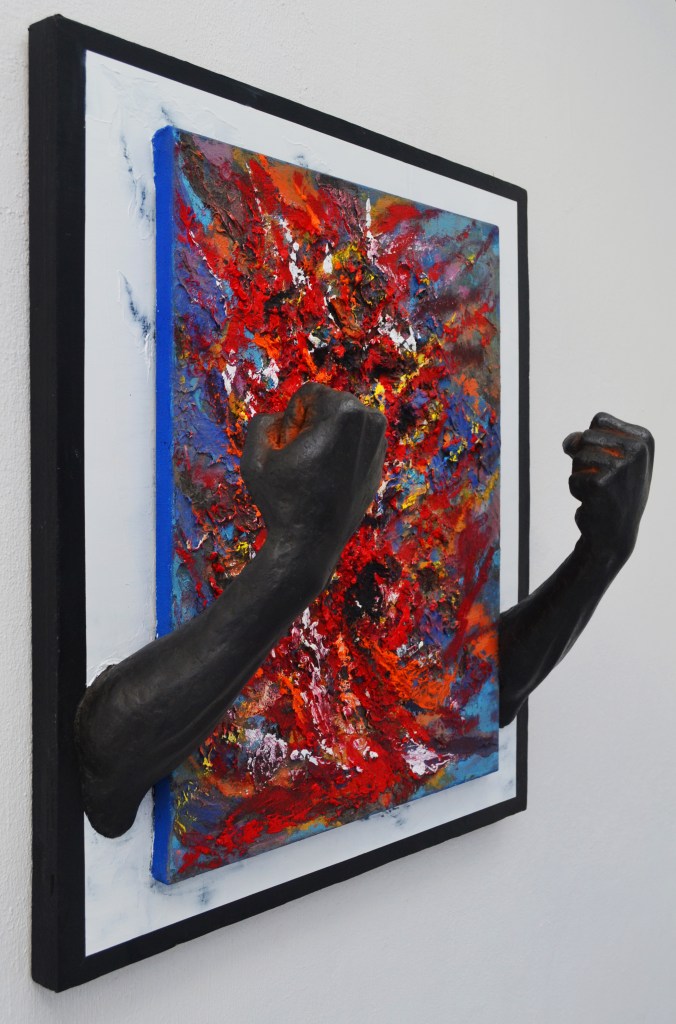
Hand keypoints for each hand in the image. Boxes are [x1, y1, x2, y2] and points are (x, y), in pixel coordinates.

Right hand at [241, 383, 386, 587]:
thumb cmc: (282, 500)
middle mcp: (370, 421)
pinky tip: (327, 481)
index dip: (291, 420)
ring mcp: (380, 443)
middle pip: (327, 406)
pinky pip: (350, 443)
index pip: (309, 394)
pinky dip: (336, 455)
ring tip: (314, 472)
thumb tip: (280, 418)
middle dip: (309, 427)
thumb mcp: (255, 456)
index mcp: (345, 411)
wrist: (310, 545)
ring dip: (322, 440)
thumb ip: (262, 421)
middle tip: (301, 463)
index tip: (290, 449)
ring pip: (338, 424)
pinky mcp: (380, 462)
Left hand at [563, 412, 653, 568]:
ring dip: (580, 475)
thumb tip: (570, 442)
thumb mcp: (608, 458)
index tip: (609, 460)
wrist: (615, 533)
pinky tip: (595, 501)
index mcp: (644, 439)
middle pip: (585, 435)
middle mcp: (637, 450)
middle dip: (584, 458)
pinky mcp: (602, 484)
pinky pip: (573, 478)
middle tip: (603, 479)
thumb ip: (586, 439)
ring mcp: (621, 467)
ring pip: (577, 455)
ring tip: (600, 490)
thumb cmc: (612, 491)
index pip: (599, 419)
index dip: (592, 440)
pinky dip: (577, 490)